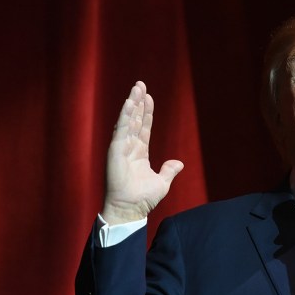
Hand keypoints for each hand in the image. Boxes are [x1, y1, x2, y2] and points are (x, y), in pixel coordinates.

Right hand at [101, 81, 183, 223]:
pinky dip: (125, 116)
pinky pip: (121, 130)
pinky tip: (130, 103)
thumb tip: (179, 163)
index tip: (149, 97)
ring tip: (137, 87)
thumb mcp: (162, 182)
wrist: (130, 209)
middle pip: (135, 119)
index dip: (147, 112)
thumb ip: (169, 170)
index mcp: (139, 153)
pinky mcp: (115, 151)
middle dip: (138, 101)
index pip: (144, 127)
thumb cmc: (143, 199)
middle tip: (141, 84)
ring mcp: (121, 148)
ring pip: (128, 121)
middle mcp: (129, 147)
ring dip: (132, 103)